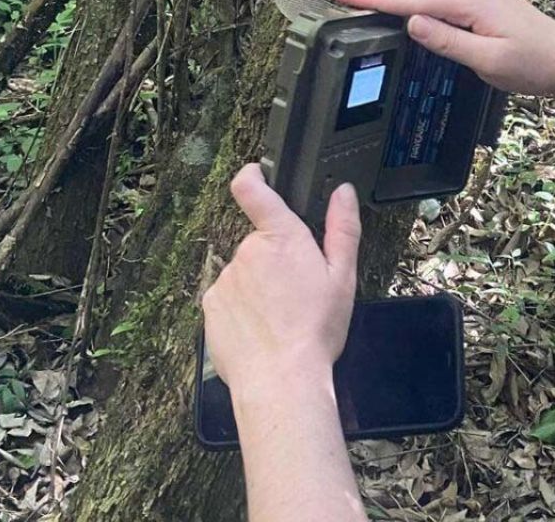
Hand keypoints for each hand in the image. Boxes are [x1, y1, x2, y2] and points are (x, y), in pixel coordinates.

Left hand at [201, 163, 361, 396]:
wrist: (281, 379)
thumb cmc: (316, 331)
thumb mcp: (344, 277)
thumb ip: (343, 228)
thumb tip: (344, 192)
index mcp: (282, 238)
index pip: (253, 190)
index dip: (251, 176)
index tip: (256, 174)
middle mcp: (247, 252)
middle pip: (259, 244)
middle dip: (275, 261)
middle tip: (297, 292)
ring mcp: (225, 279)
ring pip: (244, 274)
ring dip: (258, 288)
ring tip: (280, 319)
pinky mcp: (210, 306)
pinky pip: (228, 299)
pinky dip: (242, 310)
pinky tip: (261, 331)